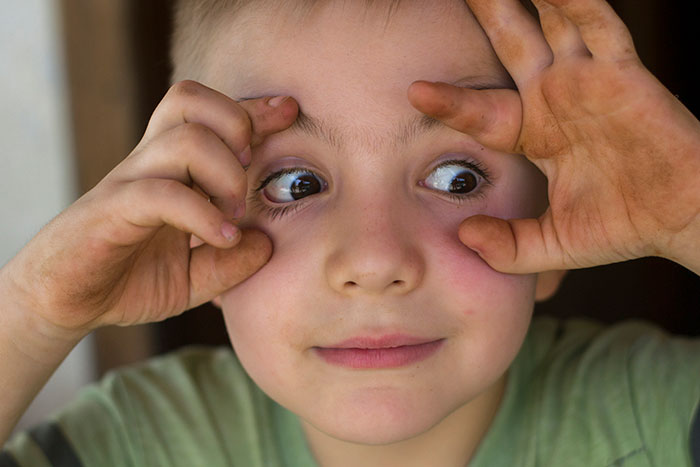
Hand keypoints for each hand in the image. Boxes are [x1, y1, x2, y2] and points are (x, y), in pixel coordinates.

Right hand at [1, 81, 298, 340]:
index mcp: (171, 167)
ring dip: (225, 174)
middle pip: (190, 100)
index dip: (252, 108)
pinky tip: (222, 238)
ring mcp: (129, 182)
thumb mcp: (196, 276)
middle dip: (237, 124)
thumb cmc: (130, 278)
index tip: (289, 110)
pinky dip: (202, 215)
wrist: (67, 302)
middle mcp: (150, 163)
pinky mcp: (112, 211)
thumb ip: (232, 262)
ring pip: (183, 140)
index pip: (210, 115)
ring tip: (235, 214)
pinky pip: (161, 193)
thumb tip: (268, 243)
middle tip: (251, 173)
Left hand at [409, 0, 699, 273]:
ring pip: (551, 22)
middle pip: (511, 44)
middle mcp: (556, 97)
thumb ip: (508, 245)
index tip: (415, 92)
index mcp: (535, 132)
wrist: (678, 222)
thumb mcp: (550, 243)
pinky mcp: (622, 74)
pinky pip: (598, 29)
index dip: (450, 101)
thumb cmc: (621, 227)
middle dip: (488, 12)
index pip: (481, 110)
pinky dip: (577, 4)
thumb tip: (464, 236)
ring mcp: (587, 81)